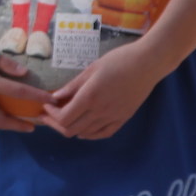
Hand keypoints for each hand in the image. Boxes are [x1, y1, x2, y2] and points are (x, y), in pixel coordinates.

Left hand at [41, 39, 172, 138]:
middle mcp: (100, 111)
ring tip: (64, 119)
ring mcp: (113, 117)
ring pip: (85, 134)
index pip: (63, 117)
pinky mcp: (123, 119)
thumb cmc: (119, 60)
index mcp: (90, 97)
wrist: (148, 63)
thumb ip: (73, 86)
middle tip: (49, 116)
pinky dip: (89, 134)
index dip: (51, 115)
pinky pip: (103, 134)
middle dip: (56, 124)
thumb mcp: (91, 69)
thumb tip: (56, 97)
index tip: (47, 106)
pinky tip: (83, 130)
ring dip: (71, 129)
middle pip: (71, 129)